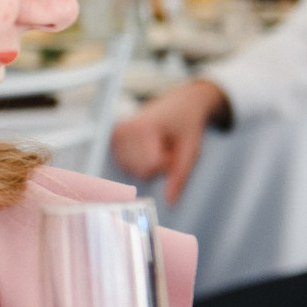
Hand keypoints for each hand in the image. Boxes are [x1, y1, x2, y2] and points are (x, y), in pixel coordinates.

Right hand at [110, 79, 226, 202]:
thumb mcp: (191, 150)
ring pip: (133, 171)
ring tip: (159, 145)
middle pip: (141, 172)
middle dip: (158, 165)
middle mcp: (124, 131)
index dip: (167, 164)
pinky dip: (141, 162)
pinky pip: (128, 166)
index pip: (150, 167)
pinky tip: (149, 147)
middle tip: (167, 146)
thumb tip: (171, 202)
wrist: (181, 104)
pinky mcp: (114, 140)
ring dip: (149, 164)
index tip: (174, 149)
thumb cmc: (187, 125)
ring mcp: (116, 135)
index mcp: (142, 129)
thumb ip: (180, 176)